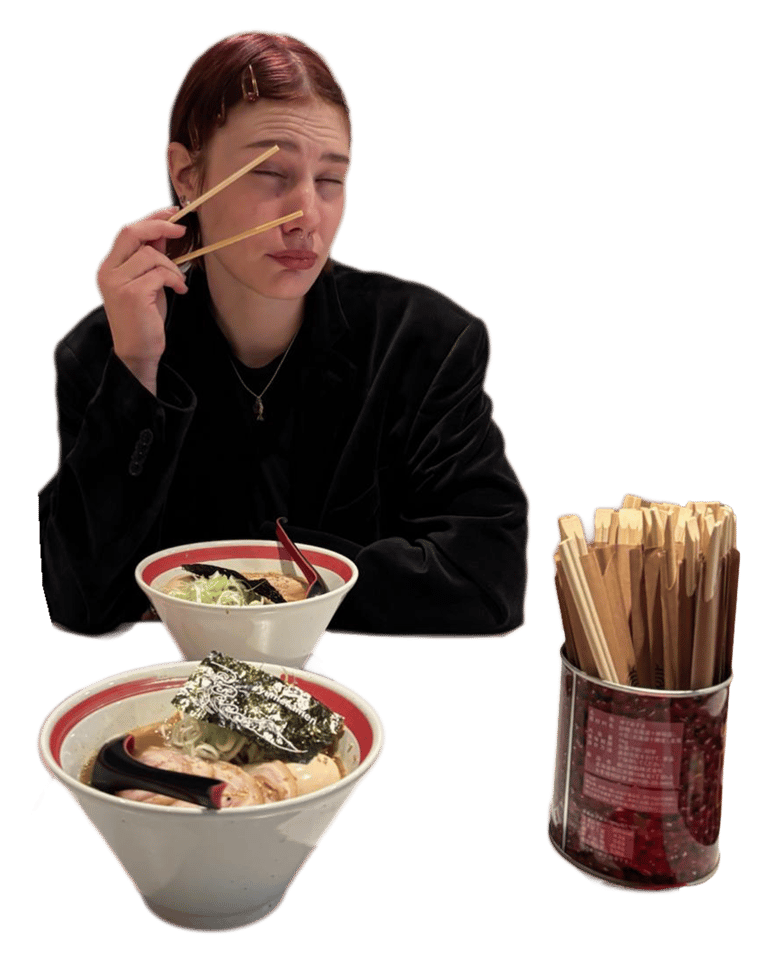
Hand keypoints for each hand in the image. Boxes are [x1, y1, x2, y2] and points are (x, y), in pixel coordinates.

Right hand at [95, 207, 187, 394]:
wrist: (138, 351)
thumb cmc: (145, 317)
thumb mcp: (147, 281)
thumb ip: (151, 257)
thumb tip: (165, 229)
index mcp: (108, 265)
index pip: (127, 231)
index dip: (151, 218)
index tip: (173, 213)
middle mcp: (107, 270)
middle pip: (131, 232)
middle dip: (159, 225)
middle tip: (182, 229)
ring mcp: (116, 282)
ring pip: (151, 255)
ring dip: (172, 266)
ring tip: (178, 282)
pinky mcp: (131, 294)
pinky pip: (159, 273)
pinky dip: (175, 279)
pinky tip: (179, 291)